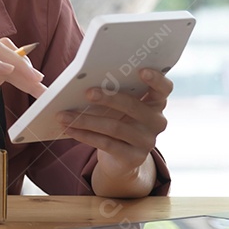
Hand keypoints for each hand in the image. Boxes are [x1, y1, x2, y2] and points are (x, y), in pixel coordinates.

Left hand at [56, 68, 172, 196]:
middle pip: (133, 106)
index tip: (141, 70)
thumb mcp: (119, 106)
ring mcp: (147, 141)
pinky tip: (69, 129)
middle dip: (108, 98)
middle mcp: (157, 121)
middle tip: (87, 92)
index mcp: (156, 102)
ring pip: (115, 127)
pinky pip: (106, 144)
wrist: (121, 159)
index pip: (164, 88)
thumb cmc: (117, 121)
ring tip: (64, 115)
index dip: (156, 79)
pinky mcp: (134, 157)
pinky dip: (85, 135)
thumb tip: (82, 79)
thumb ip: (112, 90)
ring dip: (86, 120)